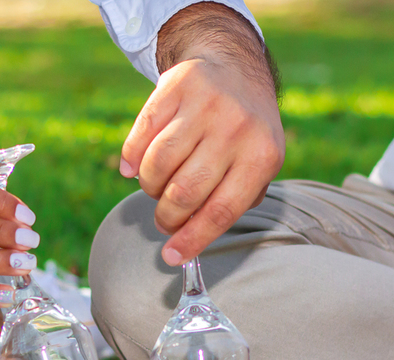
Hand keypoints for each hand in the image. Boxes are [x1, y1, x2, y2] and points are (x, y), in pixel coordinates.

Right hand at [120, 3, 283, 265]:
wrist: (235, 66)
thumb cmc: (245, 132)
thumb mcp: (260, 163)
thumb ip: (236, 199)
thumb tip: (192, 238)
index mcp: (262, 156)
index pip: (222, 210)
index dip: (192, 239)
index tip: (171, 257)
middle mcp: (235, 129)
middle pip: (186, 192)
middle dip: (167, 218)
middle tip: (164, 221)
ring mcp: (205, 105)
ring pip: (158, 165)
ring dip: (150, 188)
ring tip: (157, 189)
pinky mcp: (176, 86)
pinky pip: (141, 135)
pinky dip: (132, 159)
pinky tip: (134, 168)